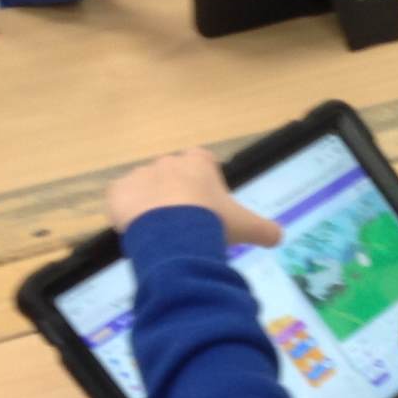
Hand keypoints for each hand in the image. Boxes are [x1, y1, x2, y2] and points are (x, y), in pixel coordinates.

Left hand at [106, 148, 281, 245]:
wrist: (173, 234)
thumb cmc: (212, 221)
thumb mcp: (247, 227)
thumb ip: (266, 229)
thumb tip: (279, 236)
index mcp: (198, 163)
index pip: (203, 161)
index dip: (206, 182)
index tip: (208, 203)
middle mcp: (168, 162)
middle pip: (173, 175)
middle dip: (178, 194)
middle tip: (188, 223)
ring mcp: (140, 175)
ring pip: (147, 188)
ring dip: (153, 204)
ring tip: (164, 232)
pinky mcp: (118, 192)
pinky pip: (122, 200)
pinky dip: (129, 213)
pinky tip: (143, 233)